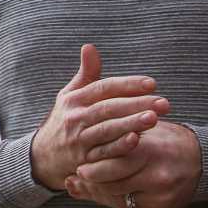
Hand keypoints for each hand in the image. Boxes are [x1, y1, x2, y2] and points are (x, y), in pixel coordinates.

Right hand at [29, 44, 168, 190]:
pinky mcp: (84, 161)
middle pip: (108, 108)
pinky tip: (136, 140)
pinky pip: (103, 153)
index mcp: (75, 99)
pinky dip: (119, 146)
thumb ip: (86, 73)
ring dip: (130, 123)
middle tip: (163, 103)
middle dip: (136, 104)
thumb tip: (89, 46)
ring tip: (154, 118)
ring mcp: (79, 140)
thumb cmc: (65, 120)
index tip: (152, 83)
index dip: (127, 84)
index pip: (103, 87)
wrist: (43, 155)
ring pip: (107, 129)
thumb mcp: (70, 96)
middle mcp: (76, 118)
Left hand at [65, 121, 202, 207]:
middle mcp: (157, 174)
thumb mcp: (140, 132)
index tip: (78, 167)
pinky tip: (110, 192)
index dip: (91, 165)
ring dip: (100, 191)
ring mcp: (162, 195)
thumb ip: (111, 143)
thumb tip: (78, 163)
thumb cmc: (163, 141)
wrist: (202, 159)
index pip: (110, 161)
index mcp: (149, 149)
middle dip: (91, 181)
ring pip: (117, 197)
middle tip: (78, 176)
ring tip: (89, 184)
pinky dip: (117, 199)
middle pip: (111, 182)